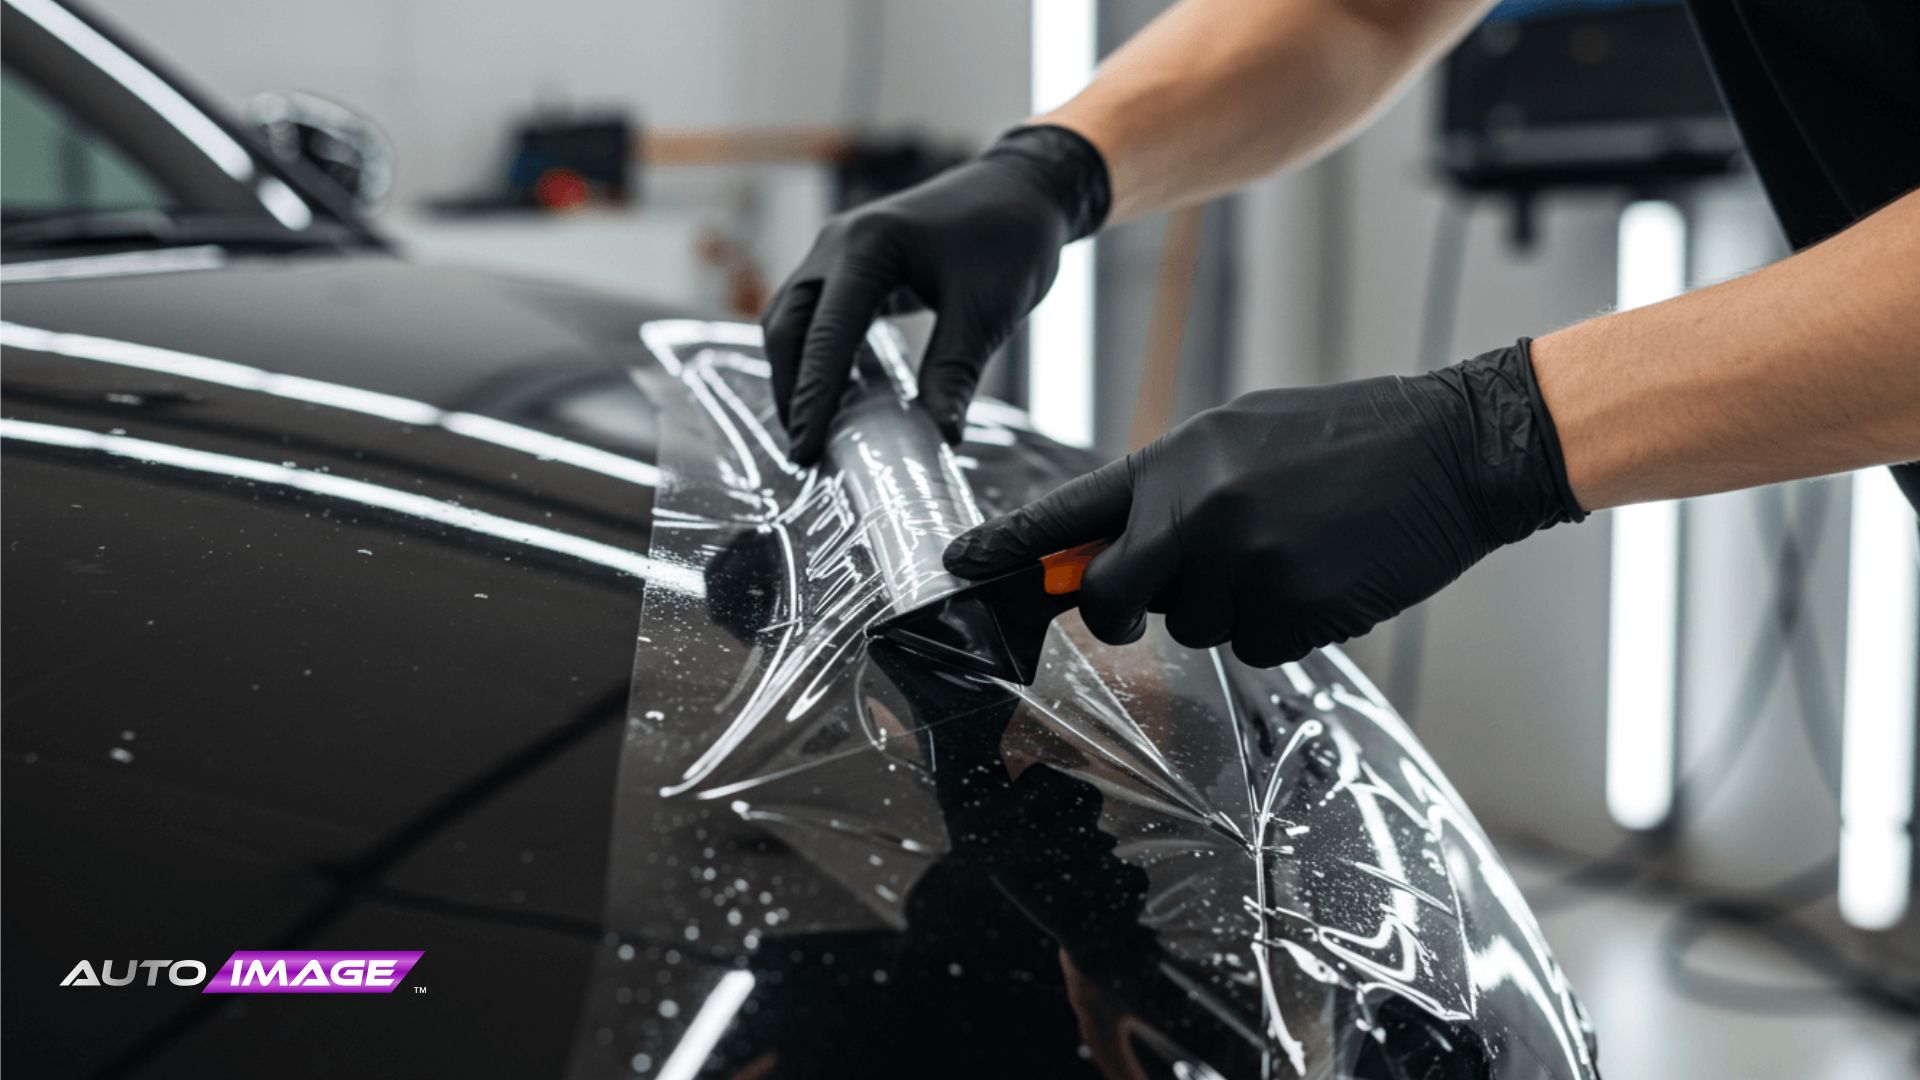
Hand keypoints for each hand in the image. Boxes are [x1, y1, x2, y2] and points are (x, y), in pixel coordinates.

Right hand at [761, 125, 1109, 463]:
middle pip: (788, 327)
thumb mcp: (986, 312)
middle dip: (792, 391)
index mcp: (868, 247)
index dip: (812, 399)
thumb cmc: (1010, 239)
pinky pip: (815, 313)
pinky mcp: (850, 262)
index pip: (825, 335)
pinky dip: (816, 355)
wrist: (1025, 189)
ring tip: (812, 429)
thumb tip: (940, 438)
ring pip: (793, 319)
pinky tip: (833, 394)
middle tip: (804, 451)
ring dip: (797, 373)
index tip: (806, 451)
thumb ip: (954, 374)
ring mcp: (838, 249)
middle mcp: (839, 243)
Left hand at [944, 342, 1586, 666]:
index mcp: (1178, 459)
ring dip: (1229, 606)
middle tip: (1153, 599)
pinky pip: (1256, 646)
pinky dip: (1281, 626)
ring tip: (1290, 547)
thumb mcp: (1240, 433)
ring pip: (1197, 627)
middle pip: (1116, 599)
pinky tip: (1321, 574)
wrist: (1451, 448)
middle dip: (1125, 611)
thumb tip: (1120, 543)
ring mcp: (1245, 566)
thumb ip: (1172, 487)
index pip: (1069, 512)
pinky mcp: (1293, 612)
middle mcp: (1198, 513)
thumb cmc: (1344, 435)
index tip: (954, 567)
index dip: (1007, 547)